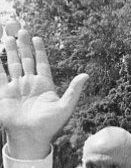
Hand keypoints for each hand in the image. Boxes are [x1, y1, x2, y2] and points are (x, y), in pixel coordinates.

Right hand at [0, 27, 87, 158]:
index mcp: (44, 86)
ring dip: (11, 50)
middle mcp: (30, 84)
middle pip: (26, 60)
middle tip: (21, 30)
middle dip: (24, 46)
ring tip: (9, 36)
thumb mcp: (65, 107)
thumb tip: (86, 75)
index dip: (39, 51)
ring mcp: (16, 87)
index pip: (42, 64)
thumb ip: (74, 90)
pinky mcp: (4, 92)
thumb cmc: (49, 125)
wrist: (30, 137)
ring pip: (12, 64)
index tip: (37, 38)